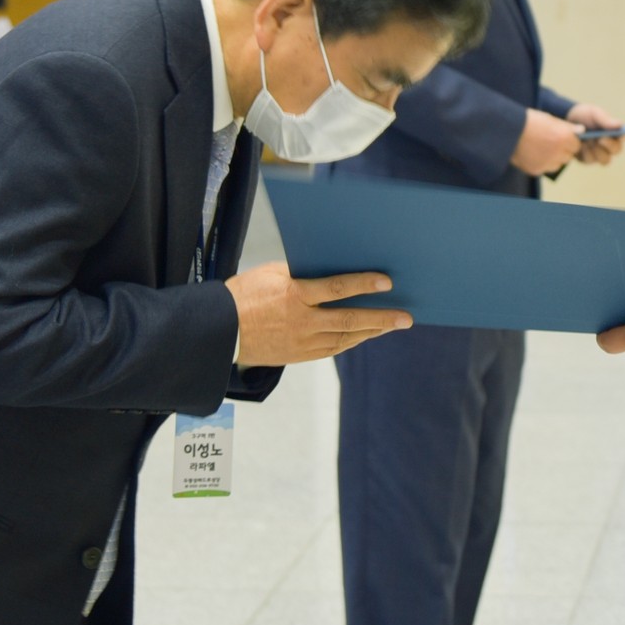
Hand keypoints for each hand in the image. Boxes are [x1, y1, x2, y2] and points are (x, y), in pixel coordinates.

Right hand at [228, 262, 412, 363]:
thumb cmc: (243, 295)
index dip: (364, 284)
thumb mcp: (271, 274)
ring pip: (344, 338)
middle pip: (349, 321)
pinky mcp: (299, 356)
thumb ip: (302, 274)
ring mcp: (301, 342)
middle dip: (381, 319)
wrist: (219, 331)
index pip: (337, 289)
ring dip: (371, 332)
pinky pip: (332, 349)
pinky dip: (351, 341)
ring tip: (391, 326)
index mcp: (294, 295)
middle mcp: (301, 322)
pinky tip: (364, 335)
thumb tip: (330, 269)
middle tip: (406, 318)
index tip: (387, 283)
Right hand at [510, 109, 582, 176]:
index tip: (564, 138)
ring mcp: (547, 163)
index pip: (576, 145)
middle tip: (551, 143)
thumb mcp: (550, 119)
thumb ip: (567, 127)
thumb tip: (581, 130)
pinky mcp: (536, 170)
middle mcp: (558, 152)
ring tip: (542, 148)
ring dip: (554, 158)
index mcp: (564, 137)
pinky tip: (533, 153)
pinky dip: (542, 163)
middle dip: (563, 151)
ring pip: (558, 164)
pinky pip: (545, 168)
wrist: (508, 130)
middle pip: (568, 156)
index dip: (570, 141)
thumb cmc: (529, 121)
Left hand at [565, 103, 624, 166]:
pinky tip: (580, 145)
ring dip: (597, 151)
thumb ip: (605, 120)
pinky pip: (590, 160)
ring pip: (605, 159)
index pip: (624, 137)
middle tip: (600, 139)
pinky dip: (585, 152)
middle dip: (609, 146)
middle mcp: (609, 144)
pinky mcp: (588, 159)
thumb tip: (620, 125)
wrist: (566, 121)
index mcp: (614, 131)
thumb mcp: (593, 113)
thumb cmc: (584, 115)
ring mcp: (599, 153)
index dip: (623, 138)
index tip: (617, 135)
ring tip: (587, 141)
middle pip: (617, 150)